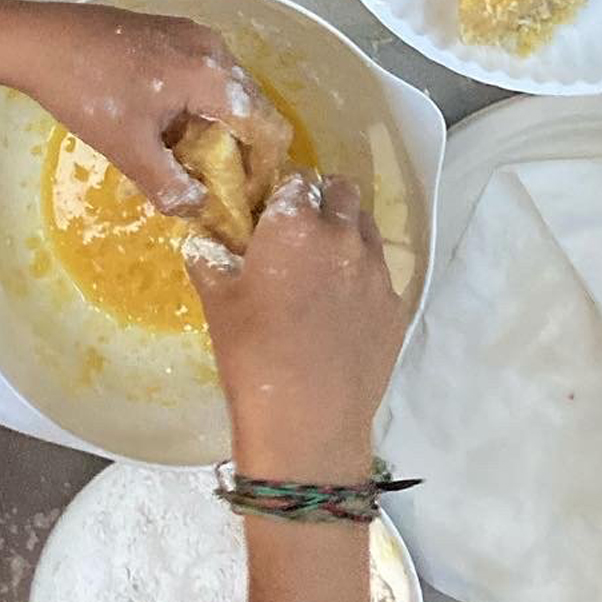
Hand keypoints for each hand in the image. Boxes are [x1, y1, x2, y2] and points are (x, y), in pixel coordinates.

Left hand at [5, 5, 290, 216]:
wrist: (38, 41)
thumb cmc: (85, 91)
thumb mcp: (128, 150)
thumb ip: (170, 187)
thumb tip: (199, 211)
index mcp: (210, 74)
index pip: (266, 126)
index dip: (262, 168)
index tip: (247, 198)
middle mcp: (212, 48)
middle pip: (249, 108)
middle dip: (240, 151)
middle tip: (217, 188)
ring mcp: (190, 35)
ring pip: (224, 92)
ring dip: (215, 129)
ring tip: (188, 164)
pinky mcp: (169, 33)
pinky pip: (201, 76)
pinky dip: (195, 106)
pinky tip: (166, 130)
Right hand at [190, 176, 411, 479]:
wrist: (308, 420)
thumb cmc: (252, 354)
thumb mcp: (218, 301)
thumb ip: (209, 257)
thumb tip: (205, 238)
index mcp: (294, 225)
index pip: (297, 181)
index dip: (284, 192)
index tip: (272, 210)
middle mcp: (342, 236)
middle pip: (342, 192)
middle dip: (323, 200)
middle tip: (301, 230)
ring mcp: (376, 271)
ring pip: (367, 228)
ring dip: (346, 233)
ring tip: (323, 265)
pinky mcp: (396, 305)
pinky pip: (380, 273)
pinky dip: (362, 275)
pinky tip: (342, 306)